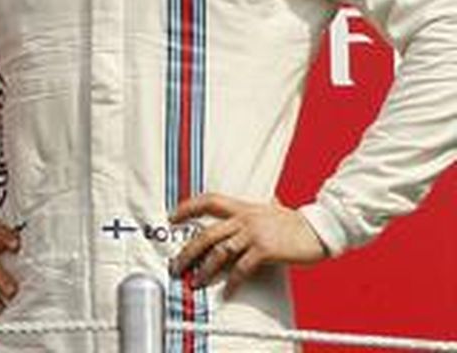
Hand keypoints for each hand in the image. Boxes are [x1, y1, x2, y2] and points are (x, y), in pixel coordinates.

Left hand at [169, 194, 326, 295]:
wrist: (321, 230)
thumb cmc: (297, 223)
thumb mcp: (275, 209)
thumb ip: (265, 207)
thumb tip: (270, 199)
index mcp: (243, 207)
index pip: (209, 200)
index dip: (188, 207)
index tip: (171, 217)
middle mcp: (244, 218)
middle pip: (207, 233)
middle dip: (188, 251)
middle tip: (176, 265)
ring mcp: (254, 234)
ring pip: (219, 252)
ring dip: (205, 269)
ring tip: (195, 282)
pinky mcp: (265, 250)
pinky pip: (242, 268)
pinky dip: (233, 282)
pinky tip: (226, 293)